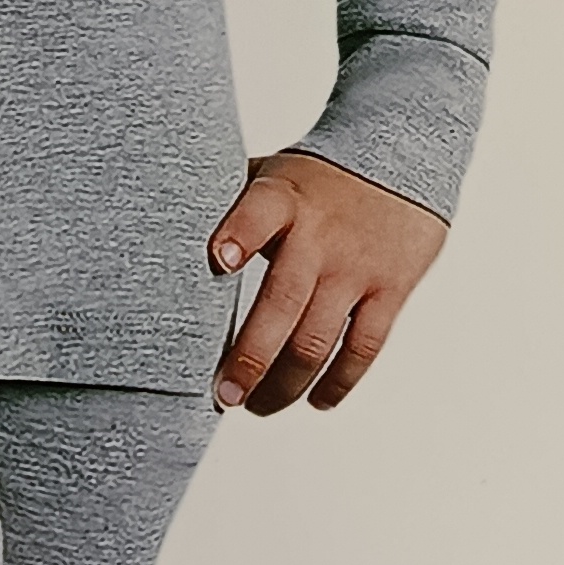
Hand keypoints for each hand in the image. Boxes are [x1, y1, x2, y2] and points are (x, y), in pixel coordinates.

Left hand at [209, 150, 446, 415]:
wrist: (403, 158)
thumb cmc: (317, 180)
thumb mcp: (271, 176)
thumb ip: (229, 204)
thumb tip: (159, 232)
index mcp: (284, 200)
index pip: (260, 212)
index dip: (240, 235)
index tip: (218, 262)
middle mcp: (321, 236)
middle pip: (282, 303)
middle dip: (250, 357)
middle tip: (224, 395)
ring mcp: (358, 267)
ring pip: (318, 340)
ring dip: (284, 384)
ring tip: (257, 406)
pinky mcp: (391, 289)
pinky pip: (363, 347)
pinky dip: (338, 382)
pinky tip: (316, 400)